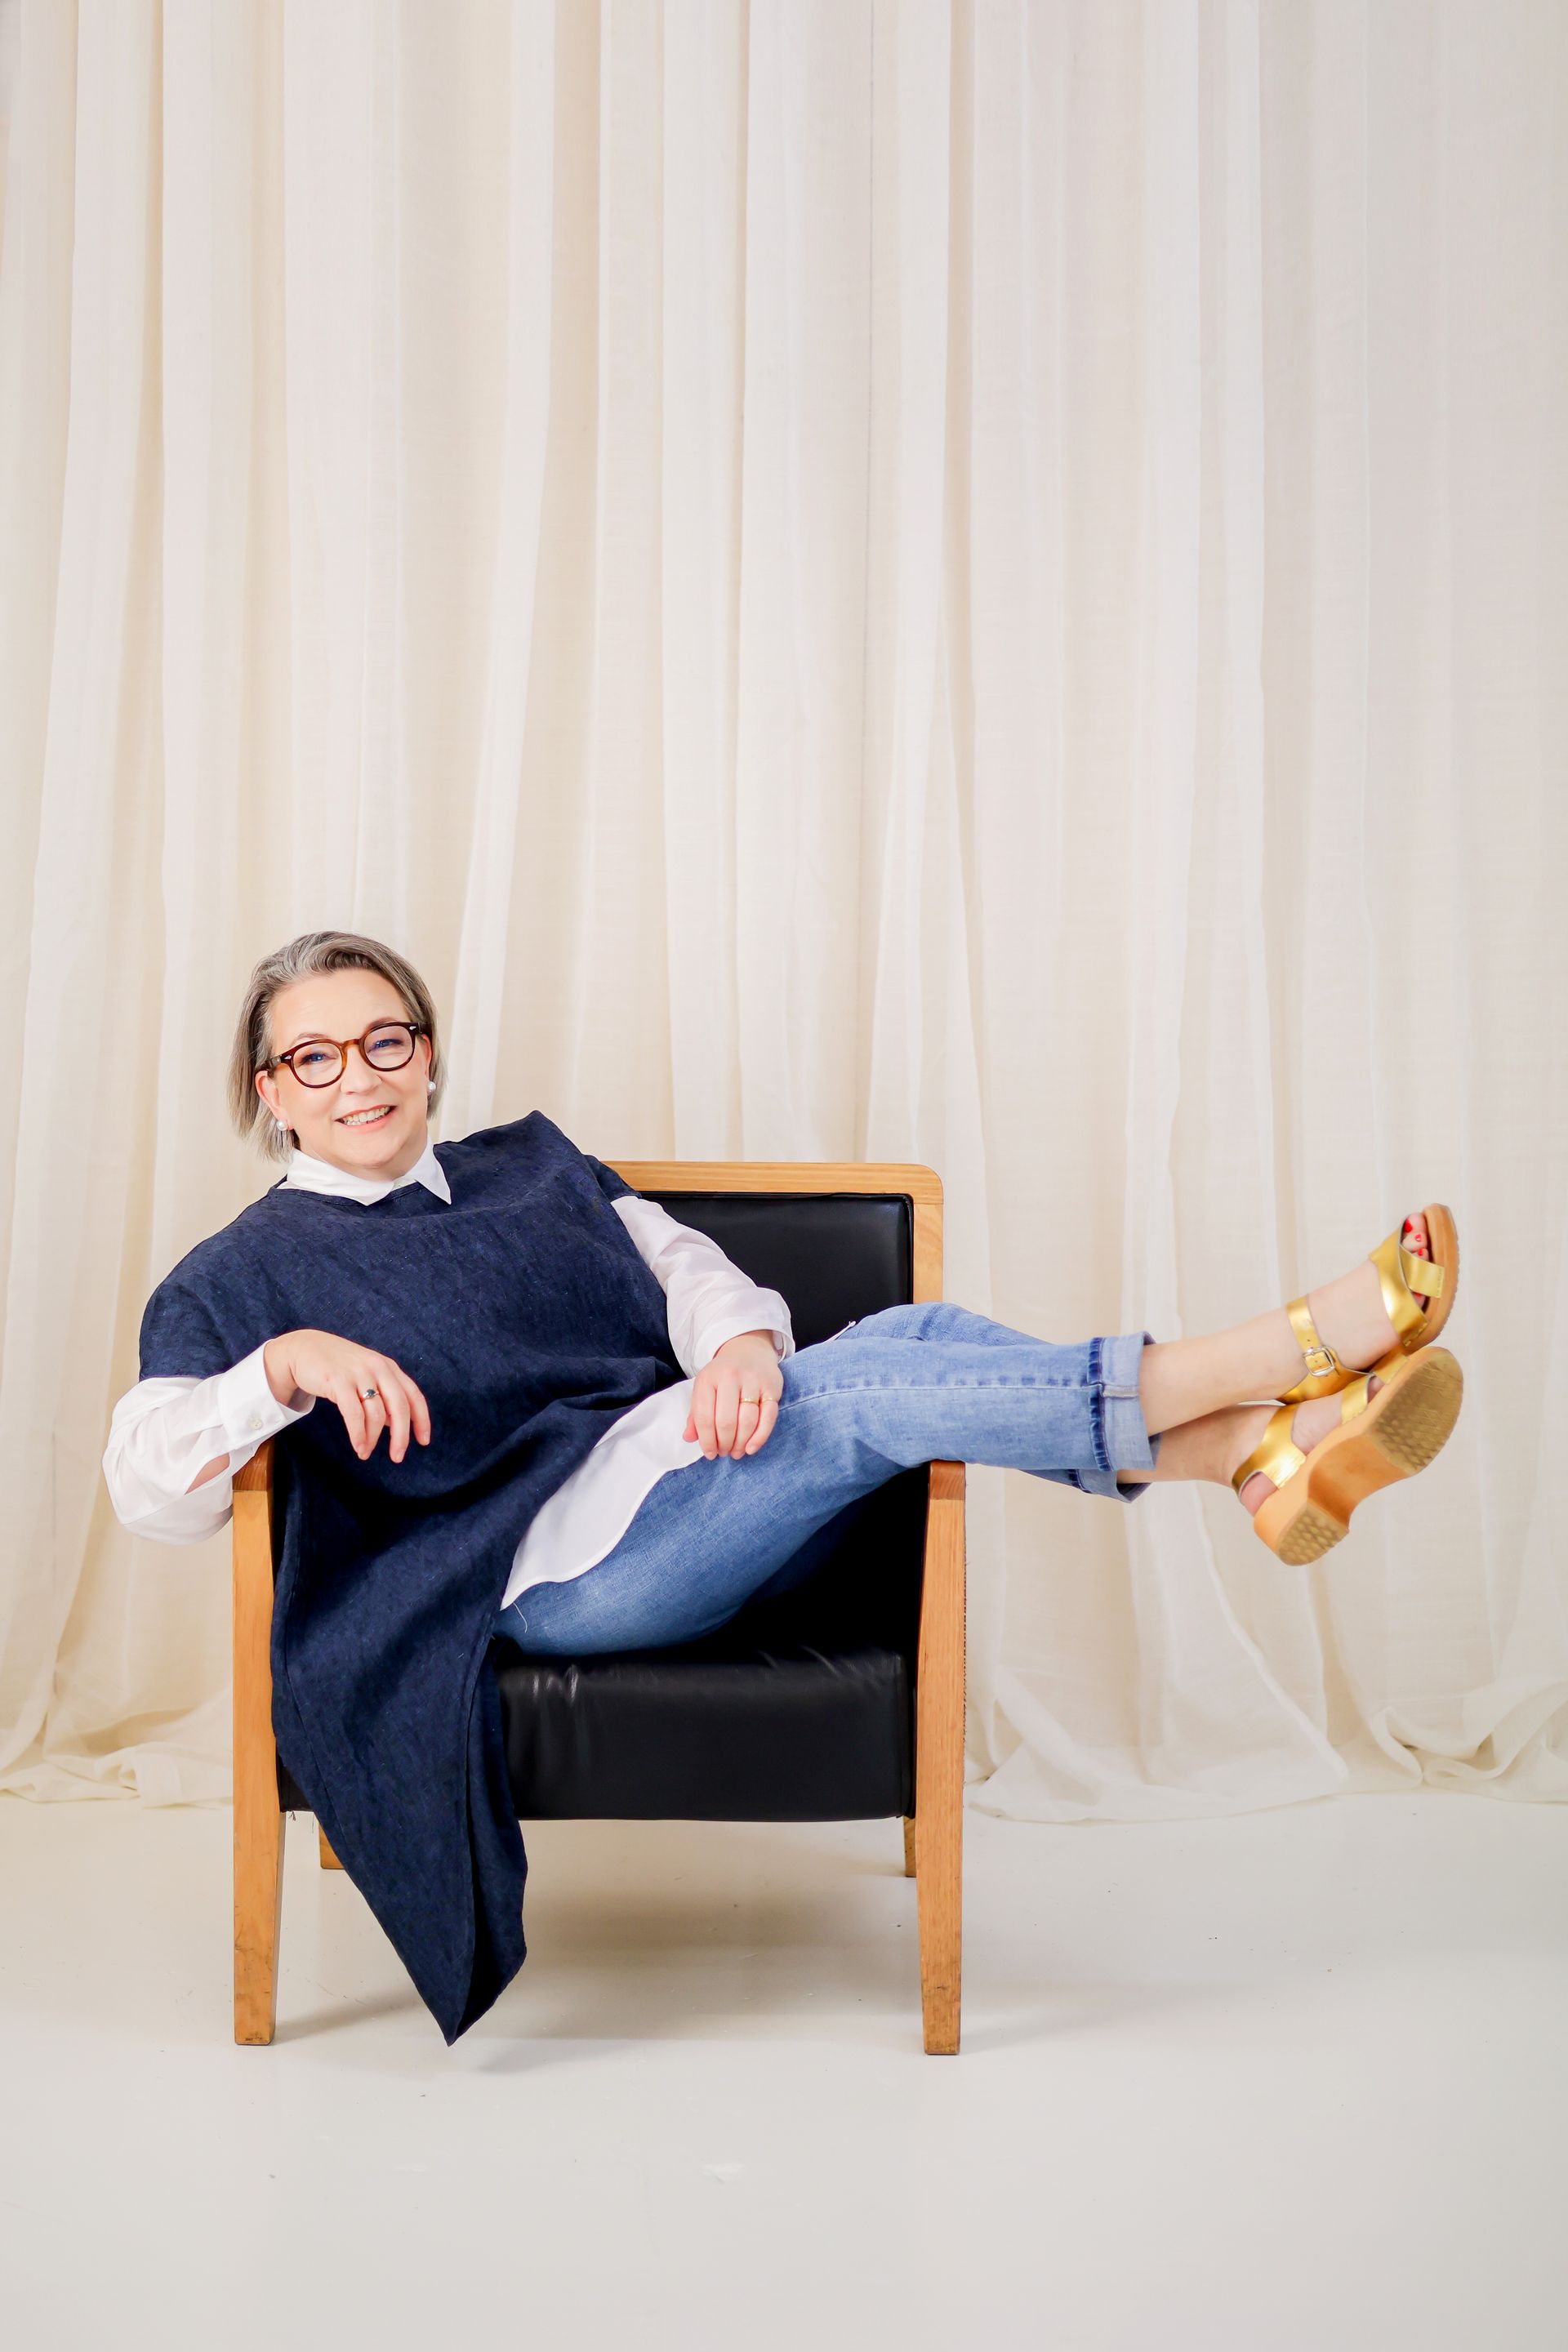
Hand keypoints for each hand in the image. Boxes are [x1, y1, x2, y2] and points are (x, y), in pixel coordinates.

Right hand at [262, 1329, 432, 1463]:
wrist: (304, 1349)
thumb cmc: (338, 1367)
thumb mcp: (366, 1376)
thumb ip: (383, 1396)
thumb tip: (395, 1425)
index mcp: (388, 1367)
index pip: (413, 1396)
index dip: (422, 1420)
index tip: (424, 1441)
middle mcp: (378, 1368)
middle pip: (399, 1407)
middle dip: (401, 1436)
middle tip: (397, 1457)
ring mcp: (359, 1373)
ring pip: (376, 1414)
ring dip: (372, 1439)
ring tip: (365, 1453)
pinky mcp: (338, 1381)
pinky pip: (354, 1414)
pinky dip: (358, 1434)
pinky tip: (358, 1446)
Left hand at [682, 1331, 782, 1458]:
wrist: (749, 1349)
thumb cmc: (723, 1375)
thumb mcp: (704, 1388)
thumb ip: (696, 1414)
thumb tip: (689, 1438)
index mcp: (708, 1379)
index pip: (704, 1417)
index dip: (706, 1441)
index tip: (709, 1453)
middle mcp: (730, 1377)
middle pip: (726, 1421)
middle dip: (724, 1444)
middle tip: (724, 1452)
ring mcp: (753, 1381)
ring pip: (747, 1421)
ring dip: (741, 1443)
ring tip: (737, 1452)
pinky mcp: (772, 1387)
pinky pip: (768, 1417)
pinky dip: (760, 1437)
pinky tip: (751, 1448)